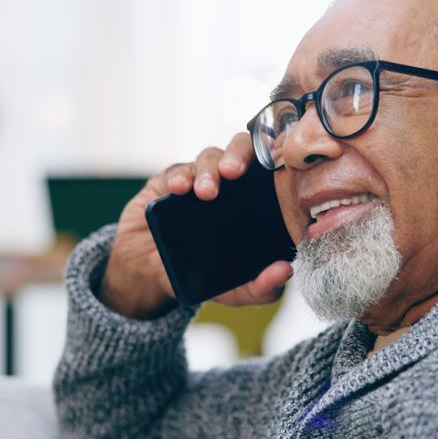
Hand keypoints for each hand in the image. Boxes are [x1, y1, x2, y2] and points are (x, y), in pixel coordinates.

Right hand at [100, 133, 292, 319]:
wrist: (150, 276)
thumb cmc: (202, 274)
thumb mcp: (234, 289)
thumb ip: (261, 287)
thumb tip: (285, 271)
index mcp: (256, 200)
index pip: (272, 167)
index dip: (278, 159)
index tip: (279, 169)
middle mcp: (231, 183)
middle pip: (243, 149)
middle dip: (240, 154)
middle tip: (235, 173)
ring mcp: (201, 179)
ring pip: (210, 156)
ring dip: (208, 169)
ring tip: (205, 192)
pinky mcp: (170, 181)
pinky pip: (177, 170)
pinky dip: (180, 177)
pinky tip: (178, 189)